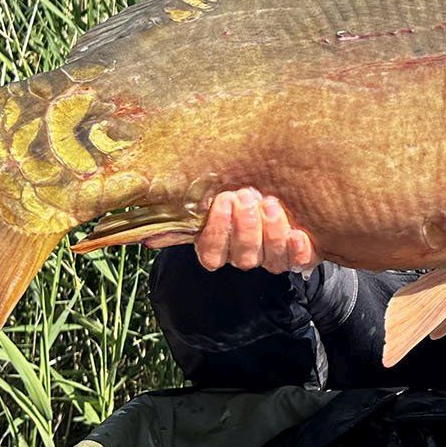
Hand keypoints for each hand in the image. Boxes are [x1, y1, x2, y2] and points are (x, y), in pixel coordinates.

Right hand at [144, 187, 317, 272]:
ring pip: (269, 260)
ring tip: (270, 204)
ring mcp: (272, 258)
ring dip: (270, 232)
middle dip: (244, 226)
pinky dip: (298, 251)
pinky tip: (298, 234)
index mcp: (218, 247)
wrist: (281, 184)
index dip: (217, 231)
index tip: (223, 201)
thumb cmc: (239, 186)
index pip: (212, 253)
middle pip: (242, 256)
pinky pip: (299, 262)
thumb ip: (190, 204)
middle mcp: (244, 255)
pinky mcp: (299, 255)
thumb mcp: (214, 191)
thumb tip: (146, 225)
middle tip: (246, 196)